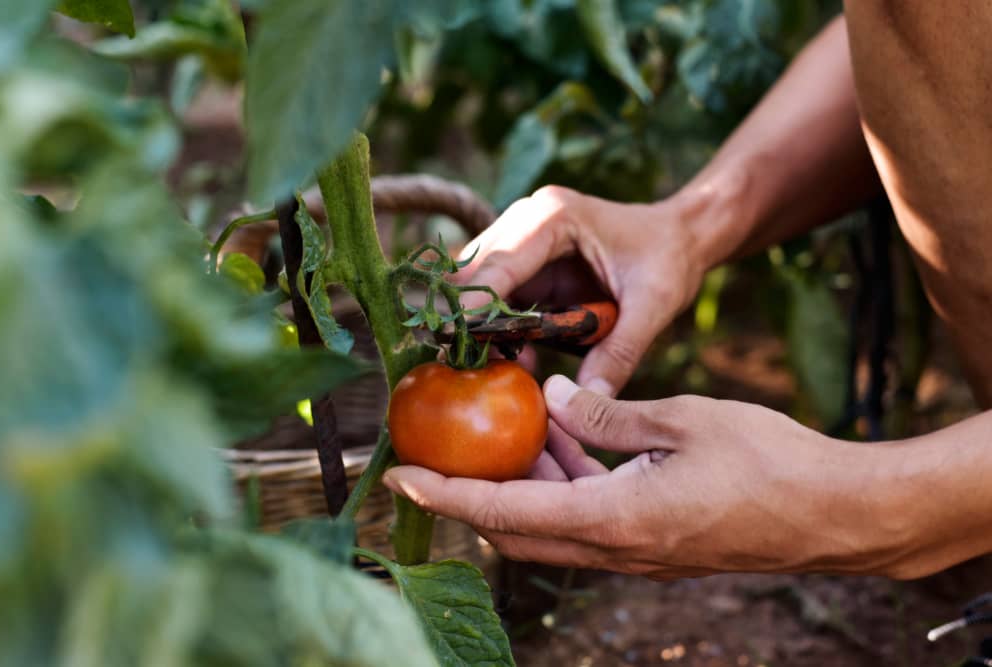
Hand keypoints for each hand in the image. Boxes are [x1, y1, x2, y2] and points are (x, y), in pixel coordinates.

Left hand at [384, 376, 917, 579]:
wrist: (834, 514)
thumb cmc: (768, 462)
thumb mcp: (681, 420)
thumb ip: (607, 413)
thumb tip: (550, 396)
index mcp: (616, 519)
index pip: (507, 510)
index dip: (450, 492)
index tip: (403, 474)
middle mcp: (616, 549)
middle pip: (518, 527)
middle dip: (474, 490)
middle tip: (446, 445)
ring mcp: (637, 553)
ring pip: (552, 524)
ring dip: (523, 483)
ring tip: (509, 427)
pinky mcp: (654, 544)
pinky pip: (588, 519)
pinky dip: (563, 484)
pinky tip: (566, 437)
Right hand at [453, 186, 706, 396]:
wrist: (681, 236)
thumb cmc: (669, 259)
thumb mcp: (653, 305)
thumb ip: (620, 352)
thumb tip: (590, 399)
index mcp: (554, 218)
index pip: (498, 264)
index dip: (474, 305)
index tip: (455, 343)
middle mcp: (527, 220)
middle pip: (472, 270)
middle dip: (465, 317)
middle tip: (463, 363)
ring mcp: (521, 238)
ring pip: (474, 283)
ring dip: (478, 325)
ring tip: (490, 366)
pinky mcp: (525, 263)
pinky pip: (494, 296)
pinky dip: (497, 327)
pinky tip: (514, 357)